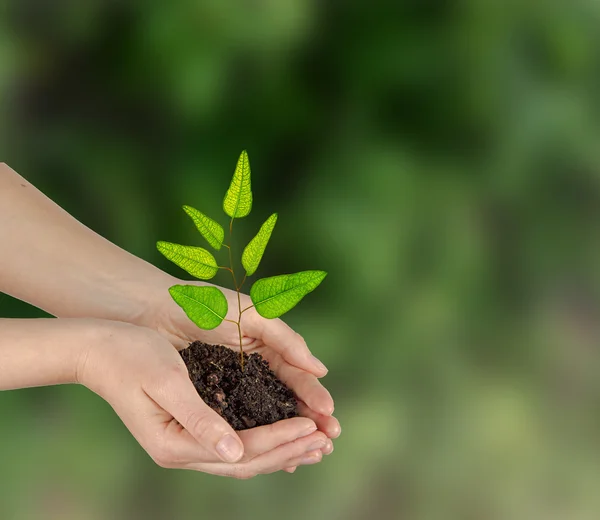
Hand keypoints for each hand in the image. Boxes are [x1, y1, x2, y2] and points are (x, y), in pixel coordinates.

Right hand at [78, 320, 329, 477]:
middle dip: (288, 450)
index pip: (242, 449)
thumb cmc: (130, 356)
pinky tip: (281, 438)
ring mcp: (183, 444)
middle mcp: (181, 451)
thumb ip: (200, 420)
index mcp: (175, 443)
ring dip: (280, 450)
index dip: (280, 439)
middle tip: (325, 442)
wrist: (98, 350)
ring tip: (313, 445)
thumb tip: (235, 452)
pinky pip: (233, 445)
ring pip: (242, 457)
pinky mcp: (188, 429)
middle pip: (247, 461)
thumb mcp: (166, 382)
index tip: (312, 427)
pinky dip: (262, 442)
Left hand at [149, 277, 340, 469]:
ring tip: (308, 456)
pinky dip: (255, 438)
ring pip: (266, 416)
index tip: (329, 416)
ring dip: (287, 435)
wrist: (156, 309)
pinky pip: (238, 422)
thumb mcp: (250, 314)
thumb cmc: (204, 304)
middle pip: (287, 400)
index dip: (314, 396)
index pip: (297, 376)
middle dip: (310, 420)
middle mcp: (255, 369)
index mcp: (268, 346)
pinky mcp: (212, 400)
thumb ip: (285, 339)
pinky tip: (271, 456)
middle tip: (329, 441)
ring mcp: (234, 386)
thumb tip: (320, 370)